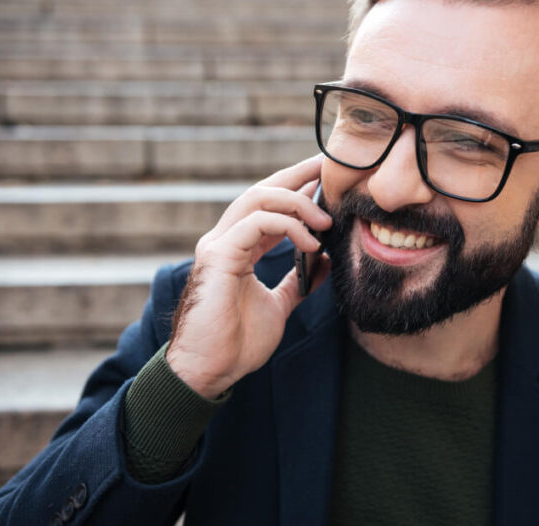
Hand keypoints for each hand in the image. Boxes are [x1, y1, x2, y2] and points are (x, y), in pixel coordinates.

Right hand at [165, 156, 331, 397]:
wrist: (211, 370)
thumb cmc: (237, 342)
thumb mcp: (278, 305)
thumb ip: (297, 281)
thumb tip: (325, 261)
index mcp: (238, 248)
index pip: (268, 206)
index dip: (296, 188)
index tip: (324, 178)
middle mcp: (225, 239)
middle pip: (262, 190)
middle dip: (296, 175)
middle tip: (327, 168)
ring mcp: (218, 245)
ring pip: (258, 198)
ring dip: (297, 203)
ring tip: (326, 220)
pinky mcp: (218, 256)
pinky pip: (257, 223)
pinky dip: (288, 226)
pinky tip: (311, 243)